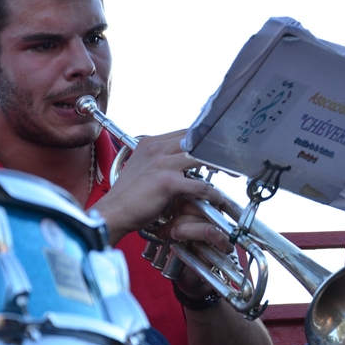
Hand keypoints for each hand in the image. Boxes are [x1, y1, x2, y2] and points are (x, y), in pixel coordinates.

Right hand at [90, 130, 224, 243]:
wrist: (113, 212)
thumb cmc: (129, 195)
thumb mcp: (142, 167)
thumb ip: (160, 159)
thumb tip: (181, 159)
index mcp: (151, 143)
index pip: (186, 132)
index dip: (204, 138)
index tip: (218, 146)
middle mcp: (156, 148)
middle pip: (196, 139)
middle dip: (216, 148)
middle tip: (231, 158)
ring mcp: (162, 164)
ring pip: (201, 158)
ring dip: (219, 166)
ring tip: (231, 174)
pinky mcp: (167, 182)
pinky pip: (199, 186)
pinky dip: (211, 193)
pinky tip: (216, 199)